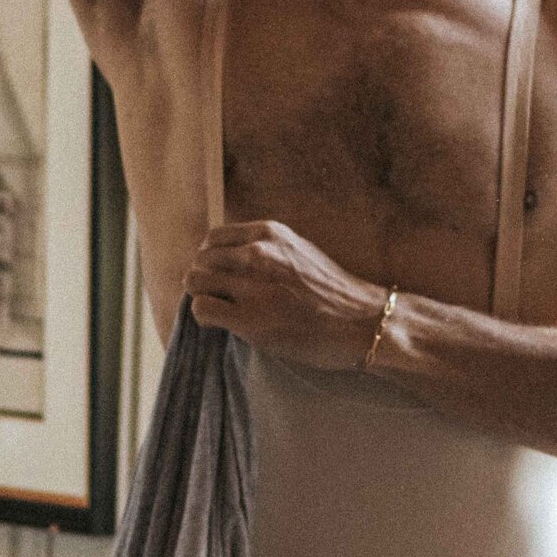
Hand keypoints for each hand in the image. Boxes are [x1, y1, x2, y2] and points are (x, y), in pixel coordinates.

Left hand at [183, 220, 387, 370]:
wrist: (362, 322)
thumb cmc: (332, 291)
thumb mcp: (298, 250)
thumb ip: (264, 248)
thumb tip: (226, 256)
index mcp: (268, 233)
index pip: (213, 238)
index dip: (211, 258)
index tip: (220, 275)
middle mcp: (257, 253)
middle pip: (201, 260)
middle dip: (204, 279)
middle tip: (219, 296)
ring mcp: (252, 286)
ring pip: (194, 282)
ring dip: (203, 296)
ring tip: (221, 309)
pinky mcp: (250, 319)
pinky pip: (202, 309)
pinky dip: (205, 317)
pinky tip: (223, 324)